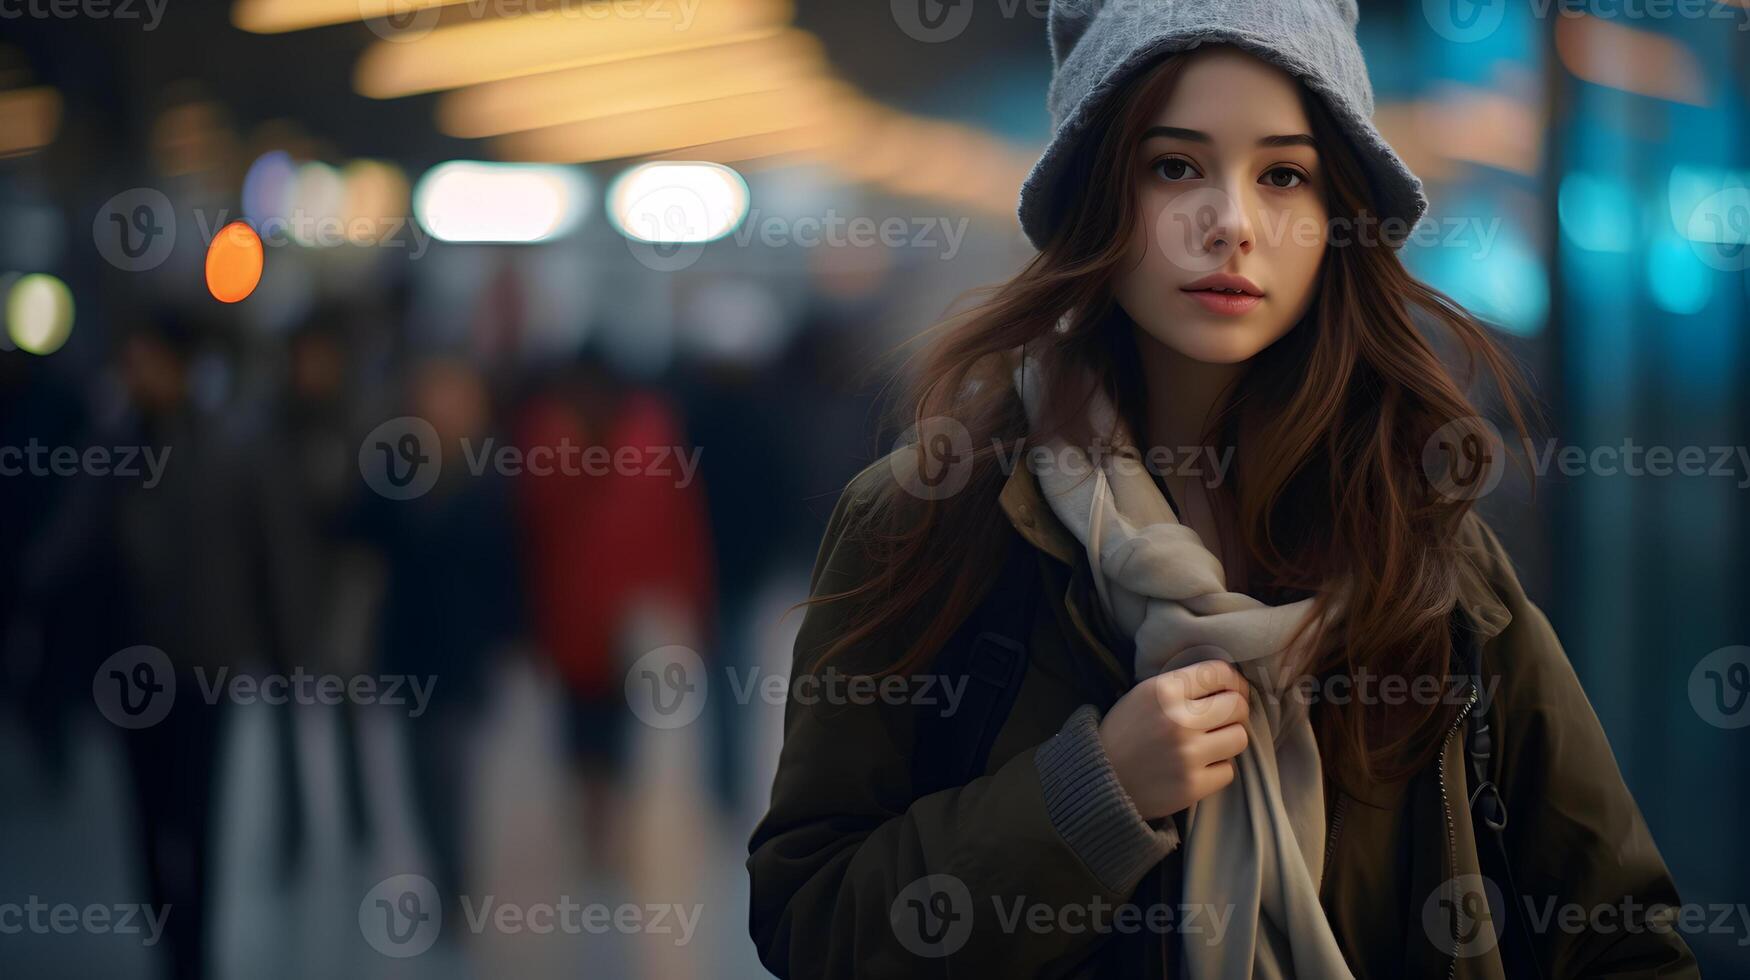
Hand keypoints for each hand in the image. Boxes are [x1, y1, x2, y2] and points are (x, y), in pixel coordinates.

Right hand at [1096, 659, 1251, 820]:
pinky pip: (1228, 771)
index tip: (1232, 691)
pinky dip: (1217, 769)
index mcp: (1164, 690)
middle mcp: (1178, 720)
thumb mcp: (1143, 695)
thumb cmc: (1124, 733)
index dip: (1234, 681)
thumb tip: (1228, 682)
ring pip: (1239, 738)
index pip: (1220, 673)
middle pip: (1237, 706)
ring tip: (1211, 743)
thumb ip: (1181, 685)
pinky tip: (1198, 767)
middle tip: (1223, 719)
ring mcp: (1187, 755)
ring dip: (1228, 740)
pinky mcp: (1192, 785)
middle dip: (1235, 711)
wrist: (1099, 780)